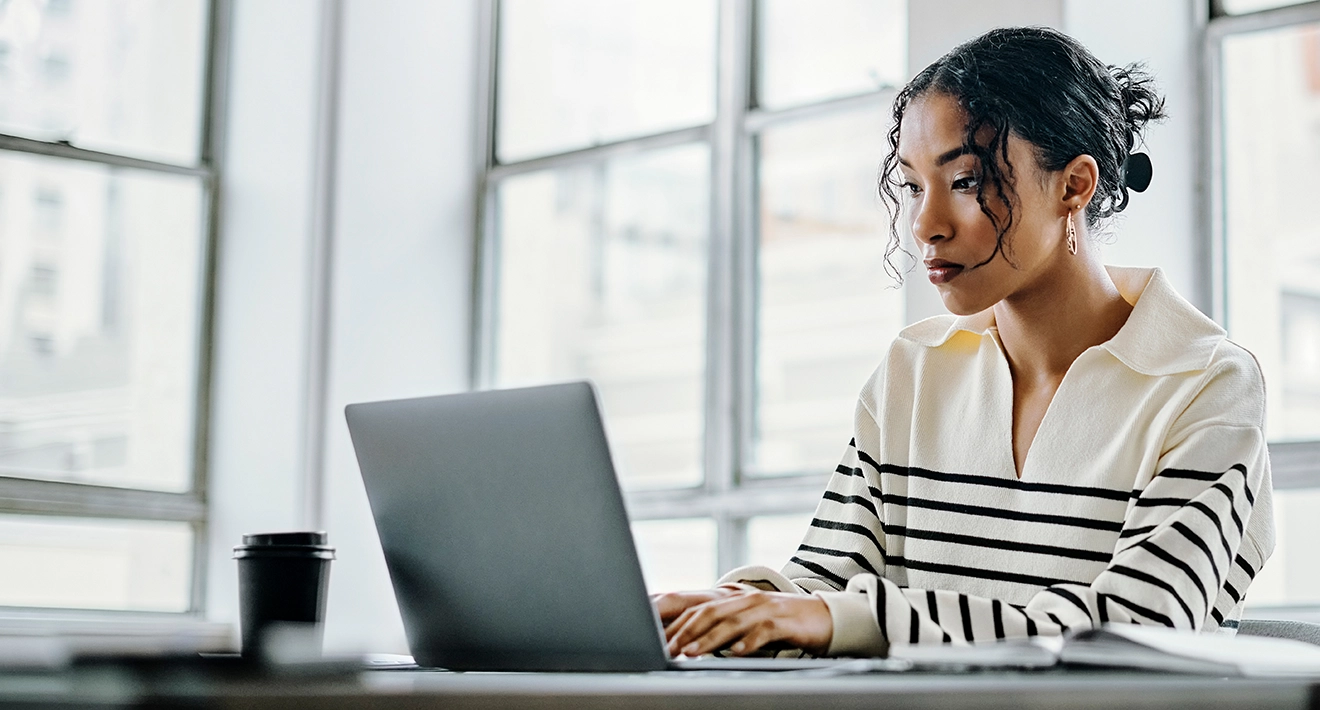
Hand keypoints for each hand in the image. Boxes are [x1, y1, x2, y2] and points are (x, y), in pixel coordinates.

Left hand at [653, 586, 832, 657]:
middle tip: (669, 650)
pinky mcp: (784, 621)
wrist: (826, 617)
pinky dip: (747, 642)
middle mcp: (747, 600)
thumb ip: (728, 629)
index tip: (661, 642)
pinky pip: (762, 631)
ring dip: (709, 639)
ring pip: (732, 622)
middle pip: (710, 614)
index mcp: (736, 600)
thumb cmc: (785, 624)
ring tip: (691, 652)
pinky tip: (734, 653)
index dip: (679, 625)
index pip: (700, 610)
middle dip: (687, 632)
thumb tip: (696, 644)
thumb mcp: (752, 624)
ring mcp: (766, 609)